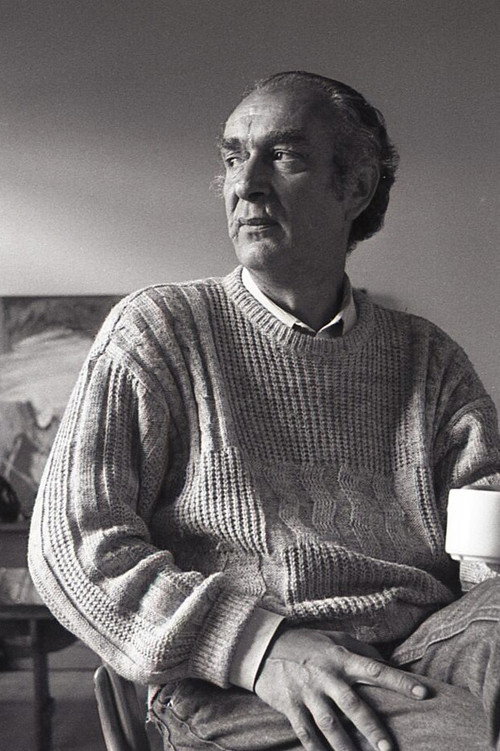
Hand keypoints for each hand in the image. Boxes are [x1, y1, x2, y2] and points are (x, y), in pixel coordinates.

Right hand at [254, 628, 426, 750]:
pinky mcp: (290, 706)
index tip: (423, 693)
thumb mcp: (334, 638)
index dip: (400, 681)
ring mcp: (307, 692)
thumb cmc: (306, 643)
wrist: (264, 646)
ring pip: (330, 725)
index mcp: (341, 658)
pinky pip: (306, 733)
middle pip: (353, 706)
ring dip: (346, 747)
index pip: (375, 670)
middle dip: (372, 729)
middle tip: (388, 749)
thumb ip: (360, 651)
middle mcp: (326, 676)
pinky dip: (318, 750)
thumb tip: (387, 663)